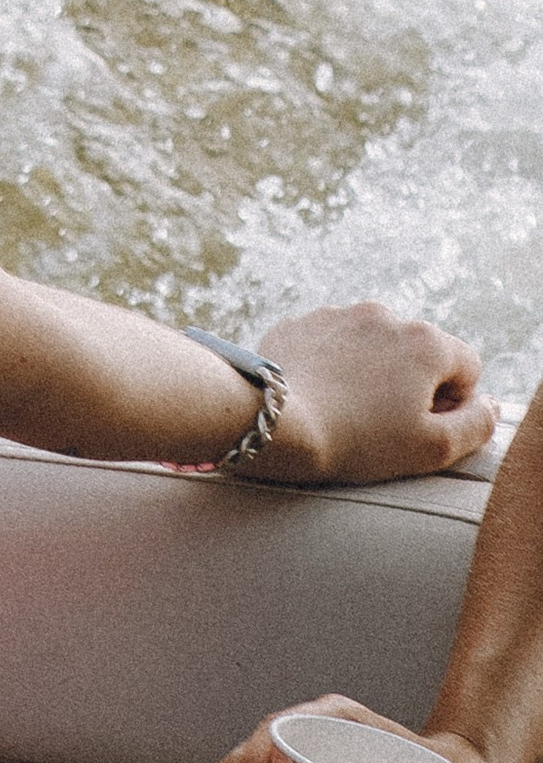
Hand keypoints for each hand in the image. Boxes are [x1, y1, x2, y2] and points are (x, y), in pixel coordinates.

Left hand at [244, 301, 493, 485]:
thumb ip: (477, 424)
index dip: (454, 403)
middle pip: (419, 353)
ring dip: (372, 373)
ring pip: (374, 347)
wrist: (275, 423)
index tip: (424, 425)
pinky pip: (332, 345)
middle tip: (385, 424)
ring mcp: (339, 314)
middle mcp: (384, 315)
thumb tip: (488, 405)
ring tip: (349, 411)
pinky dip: (333, 367)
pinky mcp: (301, 323)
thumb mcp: (434, 448)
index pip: (467, 367)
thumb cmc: (357, 440)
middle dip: (411, 385)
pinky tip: (320, 397)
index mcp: (426, 340)